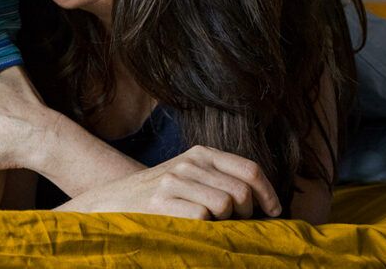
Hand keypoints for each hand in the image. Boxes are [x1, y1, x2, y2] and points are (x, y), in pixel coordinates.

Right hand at [60, 145, 282, 219]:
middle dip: (247, 214)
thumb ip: (219, 179)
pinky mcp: (162, 203)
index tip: (273, 211)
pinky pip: (204, 220)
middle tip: (235, 224)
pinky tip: (193, 230)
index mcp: (200, 154)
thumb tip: (264, 200)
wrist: (112, 202)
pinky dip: (205, 231)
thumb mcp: (188, 176)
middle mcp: (188, 163)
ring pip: (225, 206)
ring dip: (225, 224)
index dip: (268, 194)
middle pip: (241, 192)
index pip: (249, 169)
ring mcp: (174, 182)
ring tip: (211, 226)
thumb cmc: (159, 195)